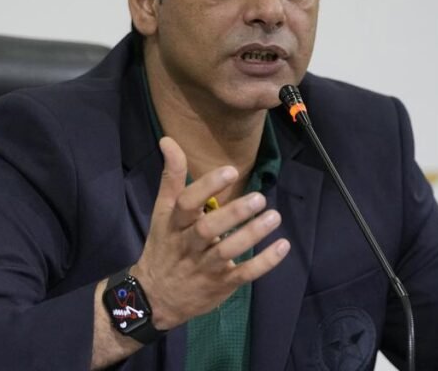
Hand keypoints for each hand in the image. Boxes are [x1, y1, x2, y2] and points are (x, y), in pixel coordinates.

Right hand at [131, 137, 290, 330]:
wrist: (155, 298)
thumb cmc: (164, 247)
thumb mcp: (162, 212)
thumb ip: (171, 177)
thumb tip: (168, 140)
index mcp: (174, 224)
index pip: (187, 203)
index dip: (208, 186)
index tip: (231, 171)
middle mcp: (188, 245)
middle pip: (208, 228)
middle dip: (235, 213)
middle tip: (260, 198)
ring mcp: (204, 267)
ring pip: (227, 251)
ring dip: (252, 234)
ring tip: (274, 217)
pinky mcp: (220, 284)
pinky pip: (243, 274)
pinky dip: (264, 262)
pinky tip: (282, 246)